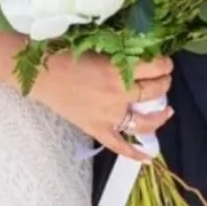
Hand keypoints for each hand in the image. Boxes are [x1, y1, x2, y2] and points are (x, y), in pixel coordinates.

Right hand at [29, 52, 174, 162]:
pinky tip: (148, 157)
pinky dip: (134, 154)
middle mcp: (117, 95)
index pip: (154, 67)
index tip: (165, 62)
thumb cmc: (64, 53)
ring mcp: (109, 116)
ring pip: (144, 122)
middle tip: (164, 79)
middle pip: (153, 92)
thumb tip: (139, 55)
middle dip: (164, 84)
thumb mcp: (98, 47)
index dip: (164, 63)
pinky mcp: (97, 129)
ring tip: (167, 109)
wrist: (40, 73)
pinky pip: (120, 146)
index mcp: (117, 70)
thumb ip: (119, 54)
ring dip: (159, 116)